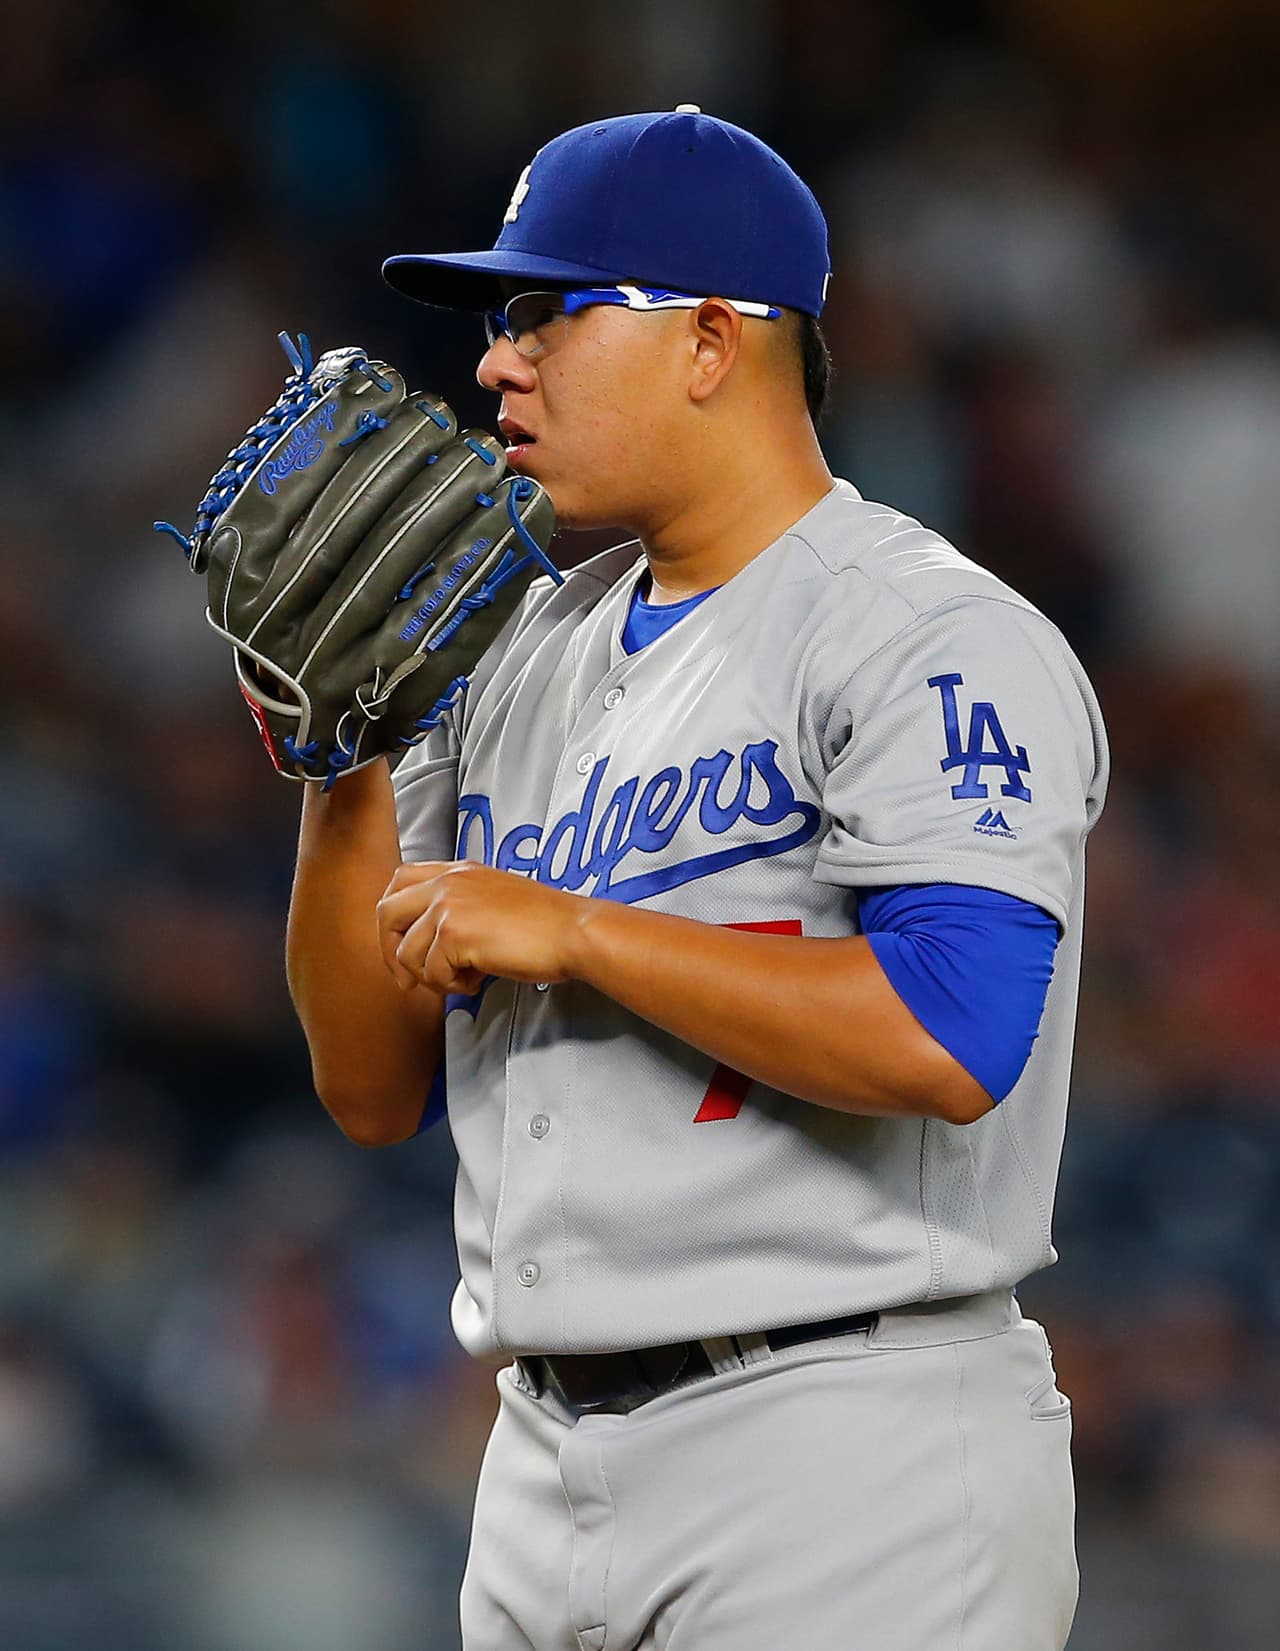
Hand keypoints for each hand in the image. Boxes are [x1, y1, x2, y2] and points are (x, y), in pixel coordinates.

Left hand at [376, 861, 593, 993]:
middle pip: (386, 913)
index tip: (404, 944)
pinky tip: (479, 980)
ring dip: (432, 977)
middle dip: (391, 952)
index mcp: (457, 870)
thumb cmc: (544, 923)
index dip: (393, 917)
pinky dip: (453, 986)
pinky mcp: (455, 934)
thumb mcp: (494, 897)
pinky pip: (432, 972)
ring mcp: (448, 906)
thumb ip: (460, 907)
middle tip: (410, 979)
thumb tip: (431, 943)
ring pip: (407, 953)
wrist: (571, 931)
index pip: (399, 881)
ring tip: (465, 979)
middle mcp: (447, 882)